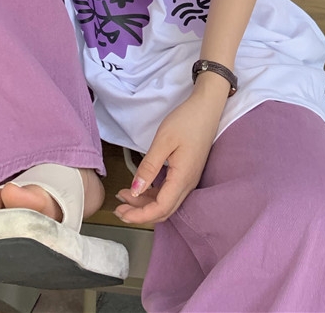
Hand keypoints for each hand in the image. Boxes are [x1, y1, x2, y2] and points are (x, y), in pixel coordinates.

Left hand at [113, 80, 227, 224]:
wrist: (206, 108)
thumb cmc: (186, 121)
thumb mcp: (163, 141)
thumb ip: (149, 167)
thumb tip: (135, 191)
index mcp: (183, 178)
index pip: (160, 209)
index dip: (139, 216)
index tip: (120, 212)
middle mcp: (188, 184)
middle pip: (163, 211)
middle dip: (139, 214)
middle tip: (118, 209)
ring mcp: (189, 180)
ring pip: (166, 203)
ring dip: (145, 204)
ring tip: (124, 197)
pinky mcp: (187, 173)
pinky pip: (169, 192)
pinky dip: (153, 195)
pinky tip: (140, 188)